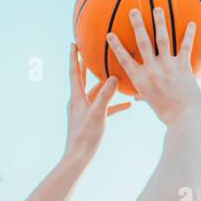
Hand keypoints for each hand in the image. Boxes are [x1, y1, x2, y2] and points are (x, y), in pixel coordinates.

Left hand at [64, 43, 123, 166]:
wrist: (79, 156)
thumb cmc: (86, 136)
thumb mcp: (98, 113)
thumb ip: (105, 95)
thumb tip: (114, 78)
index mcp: (77, 97)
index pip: (74, 72)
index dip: (74, 57)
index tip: (73, 43)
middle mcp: (79, 101)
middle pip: (83, 78)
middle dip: (86, 65)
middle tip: (89, 51)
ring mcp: (85, 110)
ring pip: (96, 92)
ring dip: (105, 84)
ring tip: (115, 74)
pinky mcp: (92, 119)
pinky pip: (104, 107)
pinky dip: (114, 103)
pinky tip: (127, 104)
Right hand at [106, 7, 200, 125]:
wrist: (184, 118)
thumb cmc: (166, 112)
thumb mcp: (150, 102)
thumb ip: (142, 95)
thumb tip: (135, 96)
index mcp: (141, 80)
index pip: (125, 59)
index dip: (117, 46)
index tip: (110, 34)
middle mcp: (152, 71)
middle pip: (143, 43)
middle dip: (137, 25)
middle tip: (134, 10)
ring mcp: (168, 68)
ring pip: (162, 40)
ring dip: (160, 22)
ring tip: (158, 8)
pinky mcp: (183, 68)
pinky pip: (185, 47)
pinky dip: (189, 35)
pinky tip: (192, 23)